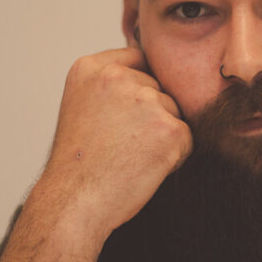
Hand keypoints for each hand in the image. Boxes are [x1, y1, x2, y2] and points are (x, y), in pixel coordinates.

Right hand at [39, 47, 191, 244]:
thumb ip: (111, 84)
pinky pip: (186, 137)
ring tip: (129, 156)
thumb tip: (151, 74)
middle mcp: (118, 77)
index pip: (139, 59)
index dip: (139, 88)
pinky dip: (173, 156)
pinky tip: (143, 167)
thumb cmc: (78, 164)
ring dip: (162, 134)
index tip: (124, 115)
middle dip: (150, 114)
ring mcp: (145, 101)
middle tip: (120, 143)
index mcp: (91, 68)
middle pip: (159, 87)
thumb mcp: (81, 106)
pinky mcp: (170, 128)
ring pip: (174, 111)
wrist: (74, 202)